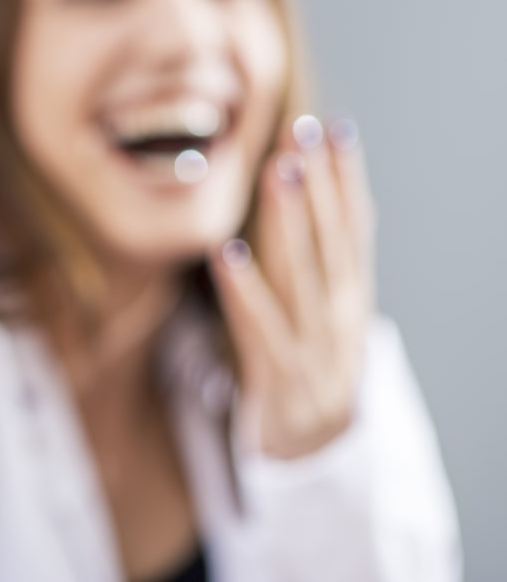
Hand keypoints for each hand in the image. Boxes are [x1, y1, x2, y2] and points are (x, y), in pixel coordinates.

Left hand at [210, 115, 374, 459]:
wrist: (316, 455)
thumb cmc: (310, 361)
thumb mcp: (325, 309)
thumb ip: (318, 256)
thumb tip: (312, 189)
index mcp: (352, 295)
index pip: (356, 227)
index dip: (348, 177)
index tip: (336, 127)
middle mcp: (341, 317)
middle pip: (331, 241)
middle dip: (319, 182)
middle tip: (302, 130)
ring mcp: (314, 349)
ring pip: (303, 275)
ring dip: (292, 221)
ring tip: (279, 171)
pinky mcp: (280, 379)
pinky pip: (260, 328)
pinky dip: (245, 289)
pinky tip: (226, 250)